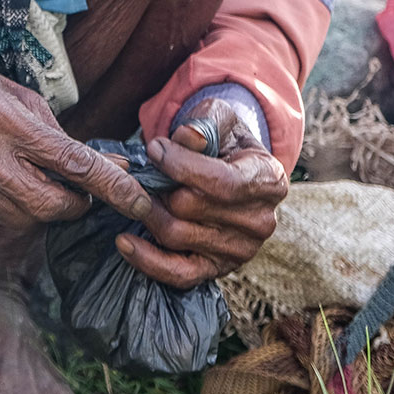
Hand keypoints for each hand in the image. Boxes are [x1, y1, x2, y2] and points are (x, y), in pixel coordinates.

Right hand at [0, 55, 157, 232]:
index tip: (139, 203)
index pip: (71, 162)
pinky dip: (1, 204)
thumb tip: (108, 165)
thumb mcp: (17, 94)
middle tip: (80, 194)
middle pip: (48, 205)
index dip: (111, 186)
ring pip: (18, 218)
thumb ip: (59, 134)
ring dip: (37, 206)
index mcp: (5, 119)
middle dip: (74, 206)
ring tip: (29, 179)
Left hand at [115, 97, 287, 288]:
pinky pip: (178, 275)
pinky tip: (124, 241)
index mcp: (269, 180)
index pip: (223, 182)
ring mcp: (240, 251)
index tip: (154, 148)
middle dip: (158, 186)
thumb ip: (206, 121)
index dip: (182, 166)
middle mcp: (260, 222)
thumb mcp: (220, 119)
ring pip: (177, 235)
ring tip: (133, 192)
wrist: (231, 170)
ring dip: (147, 212)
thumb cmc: (224, 141)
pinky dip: (147, 260)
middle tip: (139, 171)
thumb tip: (187, 137)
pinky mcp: (216, 270)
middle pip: (191, 208)